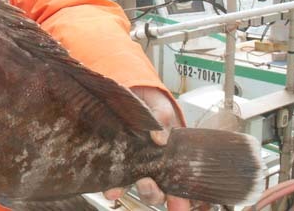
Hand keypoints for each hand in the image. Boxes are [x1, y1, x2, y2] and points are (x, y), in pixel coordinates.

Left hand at [103, 86, 189, 209]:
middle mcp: (156, 164)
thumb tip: (160, 138)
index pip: (180, 182)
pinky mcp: (118, 161)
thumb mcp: (162, 106)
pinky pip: (117, 179)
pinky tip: (111, 189)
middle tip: (149, 184)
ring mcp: (136, 164)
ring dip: (139, 191)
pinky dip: (115, 188)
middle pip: (160, 190)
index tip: (179, 205)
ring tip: (136, 183)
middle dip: (157, 194)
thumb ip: (163, 118)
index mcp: (173, 155)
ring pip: (140, 188)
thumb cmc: (150, 102)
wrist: (128, 93)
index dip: (182, 198)